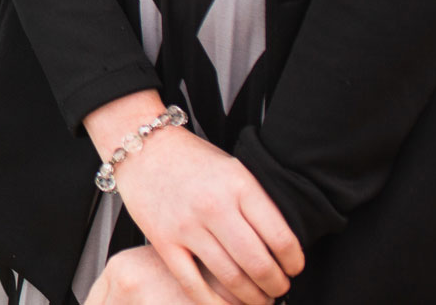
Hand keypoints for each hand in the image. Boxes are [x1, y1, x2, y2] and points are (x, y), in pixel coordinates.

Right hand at [84, 92, 302, 304]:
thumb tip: (282, 246)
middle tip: (278, 288)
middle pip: (258, 264)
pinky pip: (193, 284)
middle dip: (276, 285)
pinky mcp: (163, 241)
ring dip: (251, 297)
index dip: (294, 263)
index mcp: (238, 185)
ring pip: (230, 279)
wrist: (141, 146)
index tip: (293, 268)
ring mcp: (186, 225)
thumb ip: (256, 203)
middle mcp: (214, 206)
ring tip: (257, 298)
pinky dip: (214, 303)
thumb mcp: (233, 170)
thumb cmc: (189, 158)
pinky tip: (224, 304)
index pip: (281, 239)